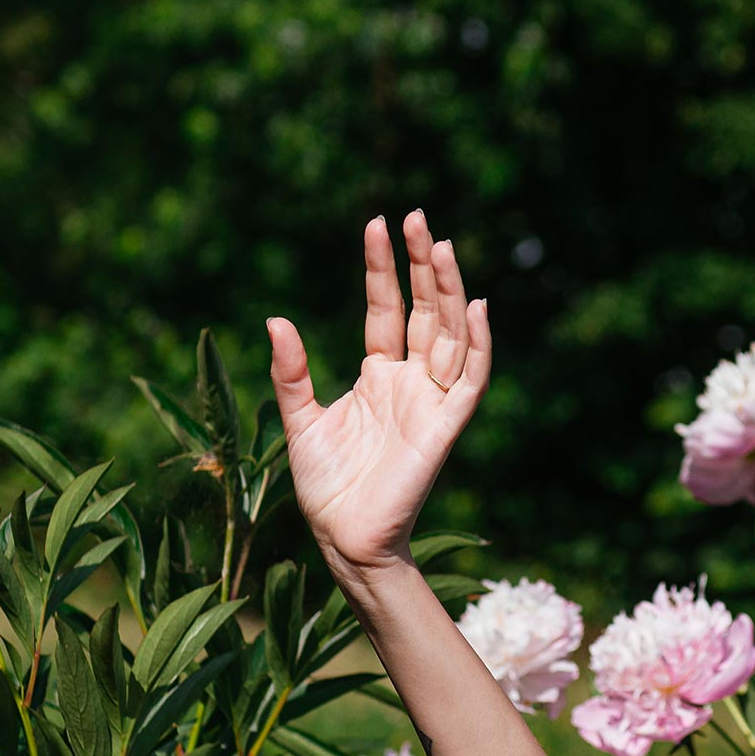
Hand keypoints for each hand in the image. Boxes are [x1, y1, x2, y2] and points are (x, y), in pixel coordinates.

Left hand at [268, 212, 490, 590]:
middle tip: (418, 217)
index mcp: (377, 376)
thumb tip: (275, 319)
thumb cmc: (324, 486)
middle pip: (425, 311)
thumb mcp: (300, 419)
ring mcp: (429, 402)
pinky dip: (479, 345)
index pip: (385, 309)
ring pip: (450, 335)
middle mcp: (408, 382)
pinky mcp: (444, 427)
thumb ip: (291, 372)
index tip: (377, 224)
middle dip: (422, 265)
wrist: (343, 537)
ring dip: (450, 292)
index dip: (382, 269)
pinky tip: (476, 307)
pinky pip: (470, 380)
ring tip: (442, 245)